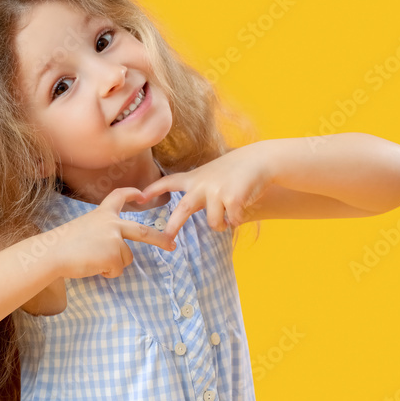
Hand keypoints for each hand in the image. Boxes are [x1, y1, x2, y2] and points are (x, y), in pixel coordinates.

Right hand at [51, 187, 178, 279]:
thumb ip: (101, 233)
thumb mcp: (82, 228)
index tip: (142, 195)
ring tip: (92, 260)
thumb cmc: (61, 244)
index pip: (119, 197)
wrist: (52, 252)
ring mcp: (115, 239)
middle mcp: (112, 223)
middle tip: (171, 245)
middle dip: (160, 239)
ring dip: (112, 264)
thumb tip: (113, 250)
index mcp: (102, 214)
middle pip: (142, 231)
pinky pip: (117, 270)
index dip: (132, 194)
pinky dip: (106, 272)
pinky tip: (92, 266)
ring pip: (126, 258)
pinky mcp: (114, 255)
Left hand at [137, 145, 273, 238]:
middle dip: (173, 227)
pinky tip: (240, 210)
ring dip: (220, 225)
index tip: (139, 197)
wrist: (260, 160)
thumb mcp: (210, 174)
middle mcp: (202, 185)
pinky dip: (236, 220)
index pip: (168, 182)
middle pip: (183, 210)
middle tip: (166, 240)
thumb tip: (185, 210)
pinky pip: (231, 221)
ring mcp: (217, 191)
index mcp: (194, 178)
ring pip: (213, 222)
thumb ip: (197, 188)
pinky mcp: (233, 198)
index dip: (153, 189)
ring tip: (226, 219)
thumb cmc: (234, 170)